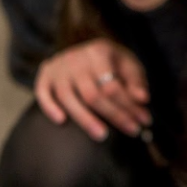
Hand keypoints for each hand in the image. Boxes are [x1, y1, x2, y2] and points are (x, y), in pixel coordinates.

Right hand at [35, 38, 150, 141]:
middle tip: (131, 131)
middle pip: (92, 94)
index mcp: (99, 51)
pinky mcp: (45, 74)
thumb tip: (143, 99)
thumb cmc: (113, 62)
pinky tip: (61, 121)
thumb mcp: (130, 65)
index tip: (143, 121)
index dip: (129, 106)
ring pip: (67, 97)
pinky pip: (43, 92)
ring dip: (85, 119)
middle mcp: (75, 58)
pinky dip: (49, 107)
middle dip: (113, 115)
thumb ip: (137, 82)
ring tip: (102, 136)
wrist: (89, 50)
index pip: (112, 85)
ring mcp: (58, 67)